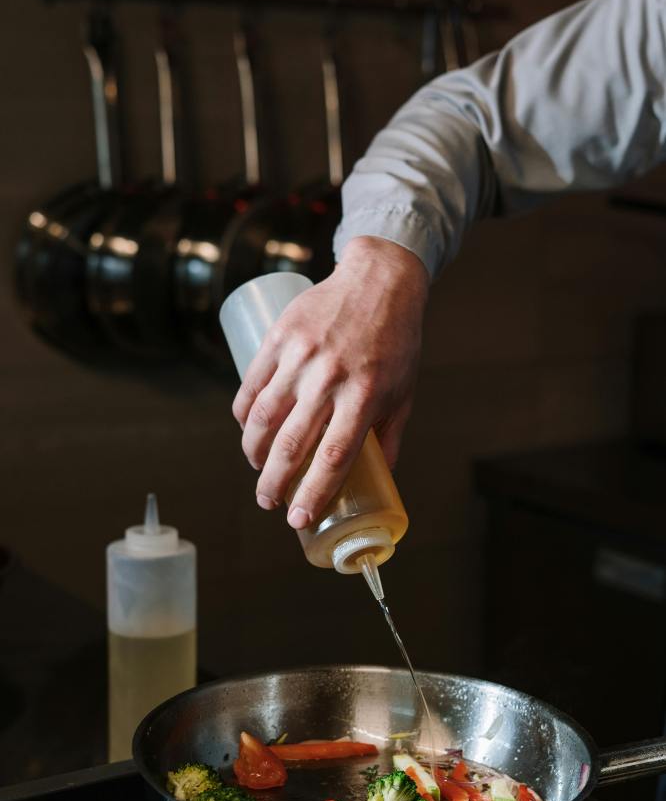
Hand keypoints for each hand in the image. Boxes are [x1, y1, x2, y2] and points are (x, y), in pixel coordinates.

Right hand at [232, 236, 429, 528]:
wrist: (379, 280)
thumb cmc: (397, 342)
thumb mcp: (404, 393)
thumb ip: (389, 437)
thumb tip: (381, 481)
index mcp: (365, 397)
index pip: (333, 458)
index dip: (312, 494)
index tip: (297, 520)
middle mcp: (330, 379)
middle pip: (291, 445)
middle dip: (273, 483)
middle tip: (268, 501)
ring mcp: (301, 356)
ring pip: (263, 417)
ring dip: (254, 452)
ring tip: (258, 468)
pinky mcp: (281, 337)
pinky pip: (252, 384)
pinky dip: (244, 414)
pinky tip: (248, 430)